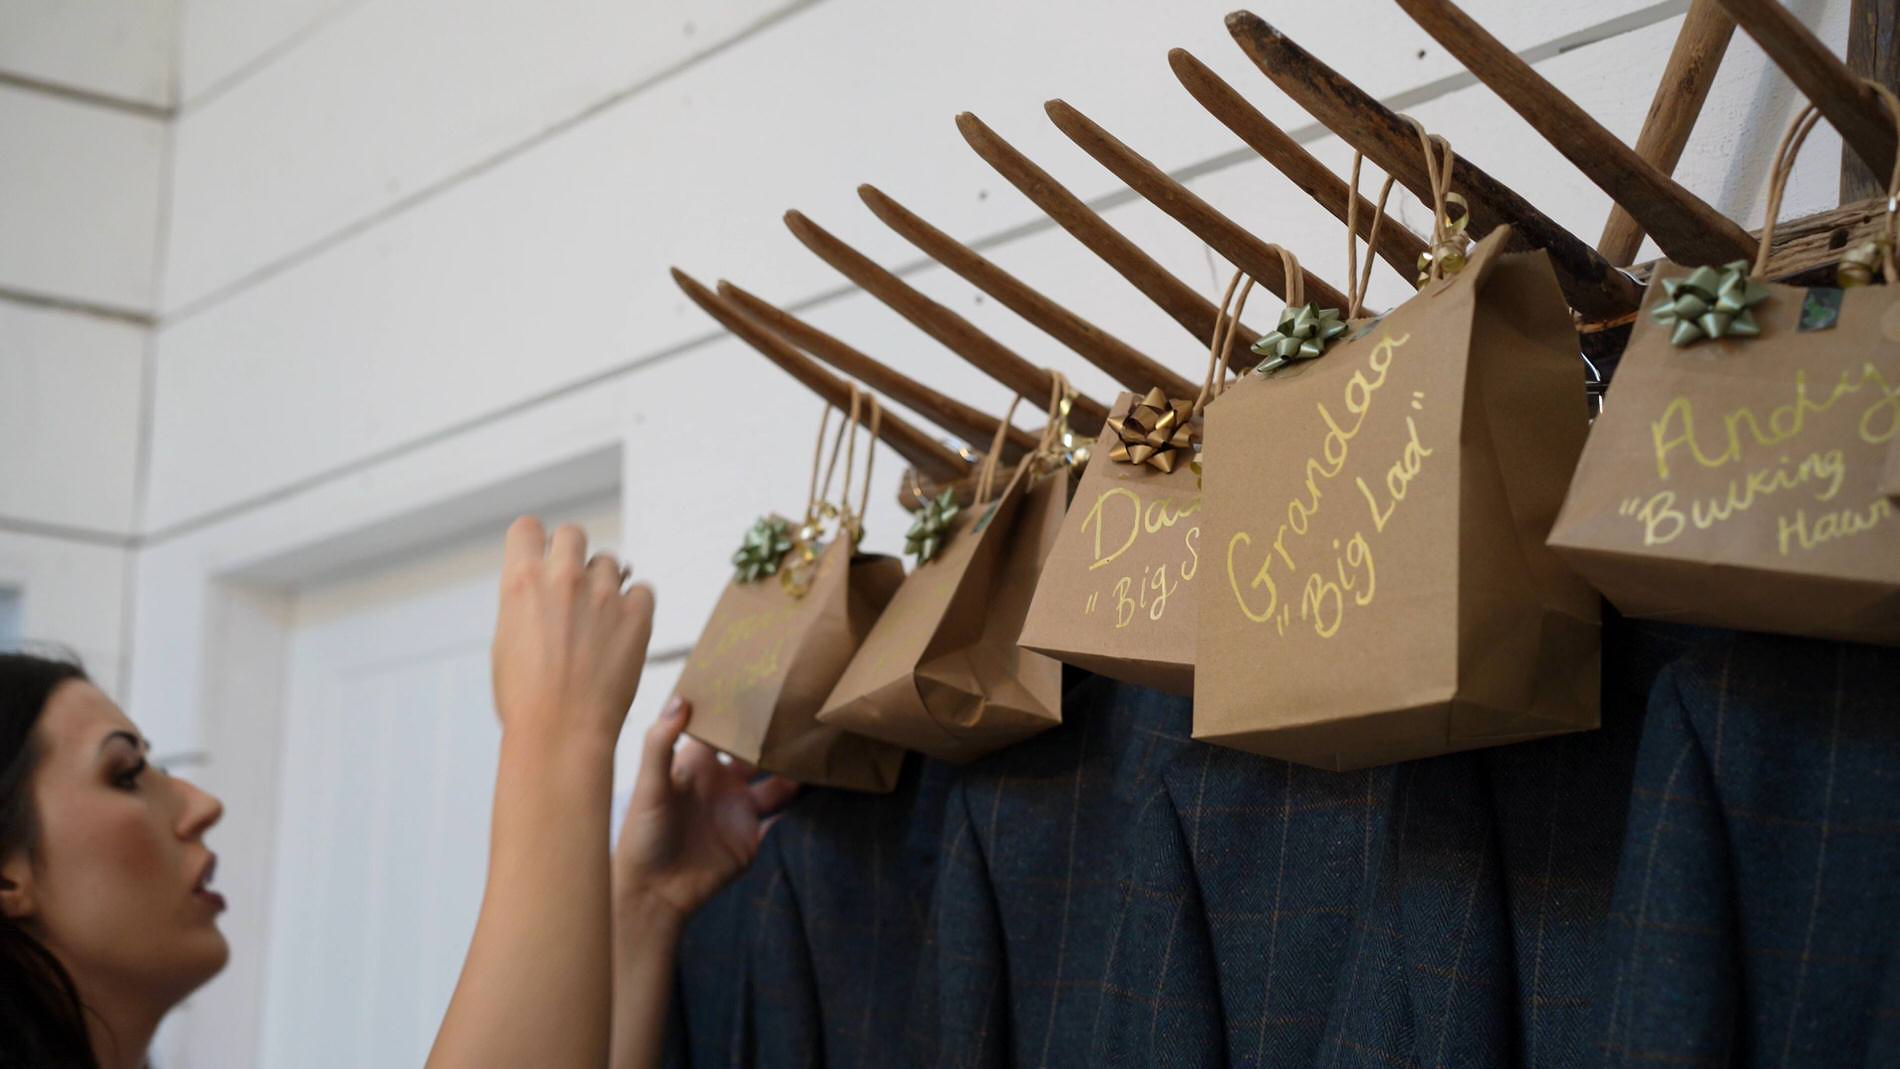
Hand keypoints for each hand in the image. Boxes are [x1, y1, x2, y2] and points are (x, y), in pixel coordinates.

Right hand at [491, 517, 654, 746]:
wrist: (561, 732)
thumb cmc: (525, 699)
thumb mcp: (506, 641)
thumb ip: (525, 603)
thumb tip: (538, 588)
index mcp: (521, 581)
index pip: (527, 528)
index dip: (535, 544)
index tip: (541, 562)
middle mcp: (563, 577)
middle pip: (573, 533)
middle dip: (573, 555)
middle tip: (573, 588)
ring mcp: (604, 593)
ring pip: (611, 561)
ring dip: (606, 583)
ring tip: (599, 622)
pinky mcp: (638, 614)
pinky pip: (643, 590)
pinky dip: (636, 606)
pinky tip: (624, 631)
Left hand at [613, 697, 799, 926]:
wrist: (655, 894)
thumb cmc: (643, 836)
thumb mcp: (650, 786)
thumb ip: (660, 743)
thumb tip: (681, 699)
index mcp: (696, 763)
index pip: (723, 726)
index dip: (740, 707)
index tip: (765, 682)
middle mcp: (721, 781)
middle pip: (756, 751)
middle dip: (776, 735)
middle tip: (805, 709)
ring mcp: (739, 809)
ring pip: (776, 781)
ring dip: (795, 768)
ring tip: (821, 746)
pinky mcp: (753, 837)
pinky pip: (783, 817)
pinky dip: (801, 805)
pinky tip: (825, 786)